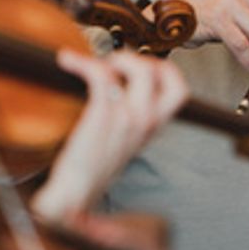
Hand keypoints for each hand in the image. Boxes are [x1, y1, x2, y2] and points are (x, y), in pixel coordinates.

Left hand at [31, 49, 187, 219]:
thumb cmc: (93, 166)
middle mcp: (147, 120)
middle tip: (118, 63)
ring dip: (114, 58)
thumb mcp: (125, 141)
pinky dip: (82, 62)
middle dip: (141, 58)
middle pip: (164, 72)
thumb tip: (119, 86)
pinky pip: (100, 75)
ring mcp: (128, 117)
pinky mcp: (105, 114)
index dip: (164, 70)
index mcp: (154, 126)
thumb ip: (132, 116)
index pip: (180, 90)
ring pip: (136, 68)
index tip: (142, 65)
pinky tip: (68, 62)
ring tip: (95, 64)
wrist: (76, 191)